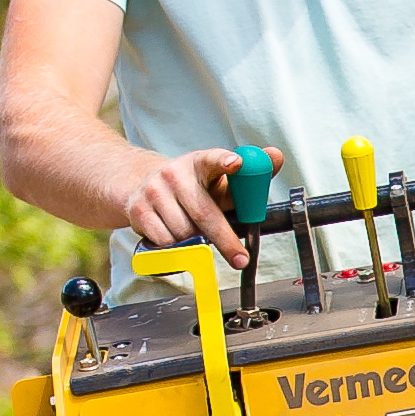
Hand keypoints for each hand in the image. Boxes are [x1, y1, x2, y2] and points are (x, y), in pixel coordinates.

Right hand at [120, 147, 251, 267]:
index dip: (224, 161)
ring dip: (195, 242)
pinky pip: (165, 242)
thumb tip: (276, 156)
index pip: (213, 159)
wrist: (143, 186)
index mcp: (199, 163)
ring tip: (195, 232)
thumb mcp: (220, 182)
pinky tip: (175, 235)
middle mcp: (174, 173)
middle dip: (225, 240)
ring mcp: (154, 191)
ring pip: (184, 233)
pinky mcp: (138, 209)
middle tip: (240, 258)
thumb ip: (250, 176)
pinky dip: (175, 248)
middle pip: (204, 213)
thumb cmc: (194, 189)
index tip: (236, 163)